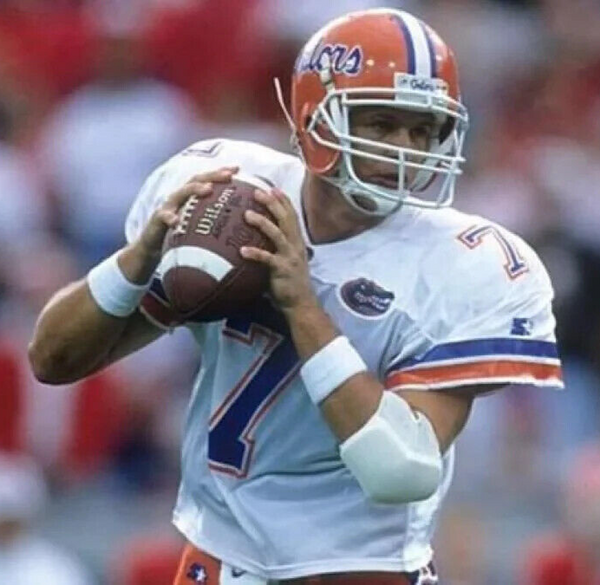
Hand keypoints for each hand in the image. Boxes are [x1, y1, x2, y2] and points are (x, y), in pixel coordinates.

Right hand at [136, 166, 237, 258]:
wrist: (153, 248)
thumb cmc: (181, 237)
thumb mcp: (198, 226)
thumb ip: (213, 221)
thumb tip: (238, 223)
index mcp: (191, 197)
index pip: (207, 180)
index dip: (220, 173)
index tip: (237, 169)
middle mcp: (180, 197)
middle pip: (196, 180)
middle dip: (213, 176)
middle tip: (228, 175)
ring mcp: (168, 206)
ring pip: (181, 193)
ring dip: (195, 189)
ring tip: (208, 189)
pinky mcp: (157, 219)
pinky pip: (163, 216)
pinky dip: (170, 217)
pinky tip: (176, 220)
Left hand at [240, 188, 317, 312]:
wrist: (300, 304)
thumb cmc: (289, 282)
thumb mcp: (287, 260)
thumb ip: (277, 248)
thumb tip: (259, 238)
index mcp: (296, 242)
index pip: (291, 216)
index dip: (283, 201)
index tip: (273, 188)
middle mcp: (295, 246)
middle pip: (285, 219)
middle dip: (272, 204)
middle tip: (257, 191)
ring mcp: (290, 257)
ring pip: (277, 235)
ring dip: (262, 223)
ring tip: (247, 214)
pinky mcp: (282, 270)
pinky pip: (267, 260)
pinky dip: (255, 254)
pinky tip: (242, 251)